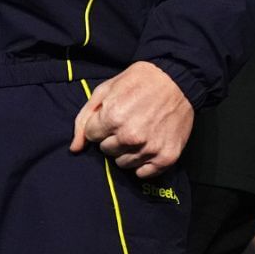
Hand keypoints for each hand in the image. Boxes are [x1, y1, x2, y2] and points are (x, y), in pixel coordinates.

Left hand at [68, 61, 193, 177]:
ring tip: (139, 132)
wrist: (179, 80)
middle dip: (112, 137)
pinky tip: (148, 145)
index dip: (101, 125)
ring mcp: (149, 148)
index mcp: (113, 117)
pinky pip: (143, 173)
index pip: (92, 136)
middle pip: (106, 150)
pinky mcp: (166, 157)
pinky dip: (143, 163)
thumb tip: (75, 148)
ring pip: (123, 163)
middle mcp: (130, 136)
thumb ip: (85, 118)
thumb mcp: (106, 89)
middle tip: (128, 122)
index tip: (114, 115)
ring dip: (127, 151)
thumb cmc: (141, 81)